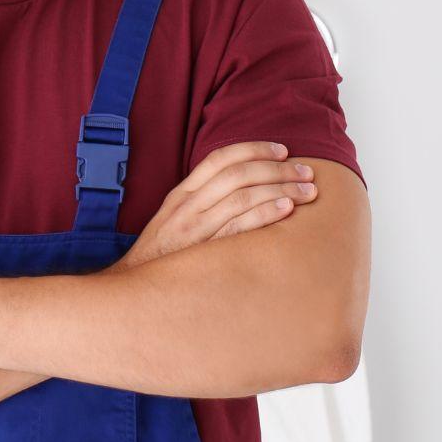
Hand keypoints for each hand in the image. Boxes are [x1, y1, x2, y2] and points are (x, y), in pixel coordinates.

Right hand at [105, 141, 316, 273]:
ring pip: (243, 195)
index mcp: (182, 195)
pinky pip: (239, 226)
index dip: (254, 149)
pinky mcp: (203, 252)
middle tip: (306, 171)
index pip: (220, 158)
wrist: (133, 293)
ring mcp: (195, 229)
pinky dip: (265, 214)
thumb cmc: (163, 258)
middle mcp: (188, 206)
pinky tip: (286, 209)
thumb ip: (204, 203)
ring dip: (281, 188)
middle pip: (239, 174)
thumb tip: (245, 190)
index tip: (283, 150)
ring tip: (308, 191)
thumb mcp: (175, 222)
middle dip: (277, 169)